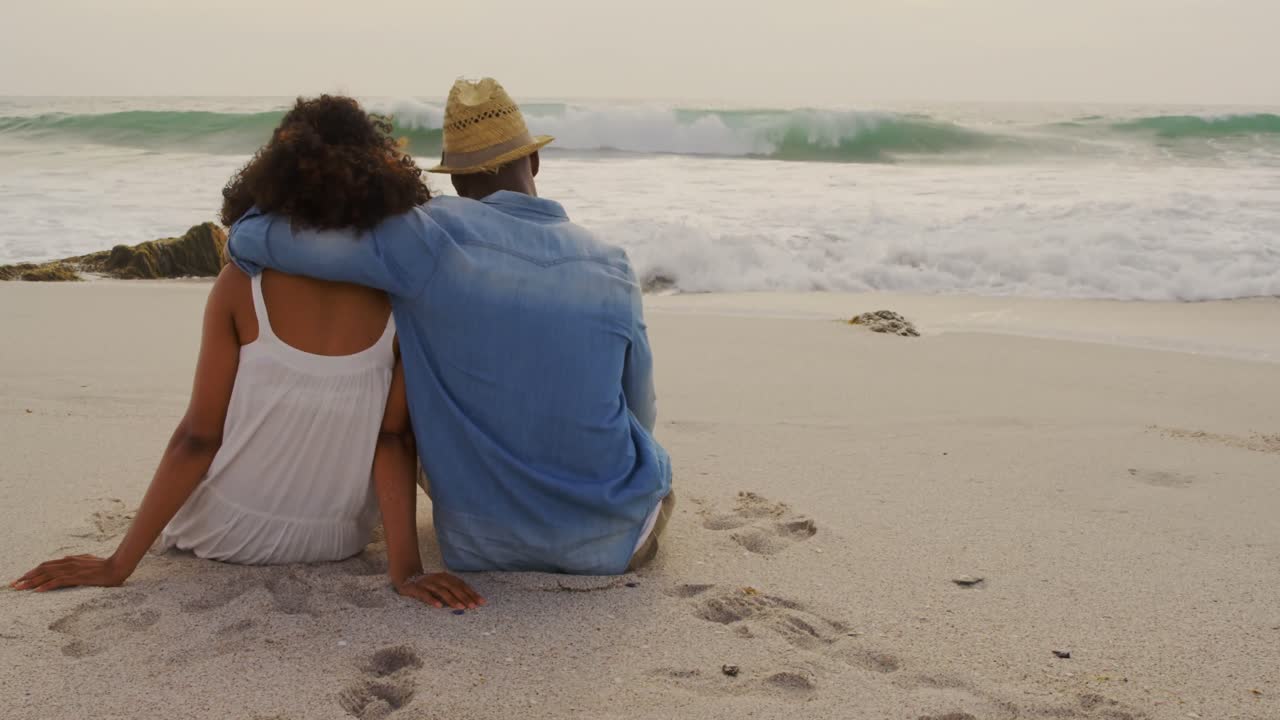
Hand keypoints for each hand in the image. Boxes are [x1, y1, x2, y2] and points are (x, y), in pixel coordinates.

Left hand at [11, 555, 129, 591]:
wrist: (117, 566)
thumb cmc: (105, 565)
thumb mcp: (88, 560)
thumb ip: (76, 561)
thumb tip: (67, 559)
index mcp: (70, 559)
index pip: (46, 565)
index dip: (32, 571)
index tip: (21, 578)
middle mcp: (68, 562)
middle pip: (42, 569)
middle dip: (26, 577)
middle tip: (14, 585)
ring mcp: (72, 570)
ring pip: (47, 575)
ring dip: (32, 582)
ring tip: (20, 588)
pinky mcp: (77, 577)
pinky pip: (58, 581)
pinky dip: (47, 585)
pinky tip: (38, 590)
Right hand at [394, 572, 485, 609]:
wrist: (405, 578)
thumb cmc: (428, 586)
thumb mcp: (442, 587)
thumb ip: (453, 593)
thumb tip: (469, 602)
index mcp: (446, 577)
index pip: (462, 585)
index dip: (472, 593)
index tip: (481, 602)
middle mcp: (438, 578)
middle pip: (454, 587)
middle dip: (465, 597)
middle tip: (473, 606)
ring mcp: (427, 583)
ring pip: (441, 591)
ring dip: (452, 599)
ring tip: (460, 607)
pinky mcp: (416, 589)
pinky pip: (425, 595)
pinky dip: (432, 600)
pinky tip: (439, 606)